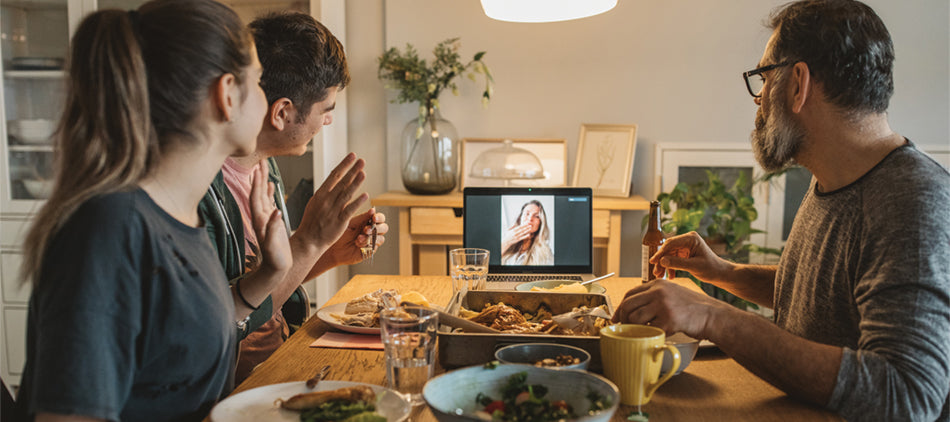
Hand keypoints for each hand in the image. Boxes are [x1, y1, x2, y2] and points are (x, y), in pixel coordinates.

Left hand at [250, 161, 290, 274]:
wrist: (274, 270)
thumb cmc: (275, 261)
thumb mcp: (273, 246)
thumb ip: (273, 229)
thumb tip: (277, 212)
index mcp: (260, 221)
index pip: (256, 197)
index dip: (257, 183)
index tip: (259, 168)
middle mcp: (260, 217)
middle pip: (258, 192)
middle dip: (259, 176)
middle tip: (261, 160)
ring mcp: (265, 218)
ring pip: (263, 195)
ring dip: (263, 181)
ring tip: (264, 167)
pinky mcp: (270, 221)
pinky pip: (269, 202)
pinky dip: (269, 192)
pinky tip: (271, 185)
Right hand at [292, 153, 368, 253]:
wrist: (308, 241)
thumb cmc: (311, 223)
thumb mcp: (314, 203)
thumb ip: (325, 193)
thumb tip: (334, 182)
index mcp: (319, 194)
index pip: (333, 175)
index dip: (344, 165)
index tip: (352, 156)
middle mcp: (326, 201)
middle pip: (342, 182)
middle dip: (352, 170)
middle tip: (362, 160)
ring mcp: (333, 211)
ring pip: (346, 193)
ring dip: (356, 182)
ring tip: (364, 172)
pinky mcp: (339, 222)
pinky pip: (350, 210)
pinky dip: (358, 202)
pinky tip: (366, 195)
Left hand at [322, 208, 388, 265]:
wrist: (334, 248)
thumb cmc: (341, 233)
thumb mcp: (350, 224)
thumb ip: (362, 218)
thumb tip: (373, 210)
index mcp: (368, 222)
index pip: (380, 218)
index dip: (379, 217)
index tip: (374, 218)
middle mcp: (372, 231)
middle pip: (384, 228)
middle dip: (377, 228)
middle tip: (366, 230)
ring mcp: (372, 241)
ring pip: (381, 239)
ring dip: (371, 237)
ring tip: (358, 238)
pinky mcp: (370, 251)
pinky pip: (374, 247)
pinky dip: (366, 245)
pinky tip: (358, 244)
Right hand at [501, 222, 531, 250]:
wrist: (506, 241)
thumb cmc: (508, 235)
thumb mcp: (509, 230)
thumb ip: (512, 227)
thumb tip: (514, 223)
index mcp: (513, 230)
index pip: (519, 227)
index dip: (524, 225)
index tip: (527, 223)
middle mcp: (515, 233)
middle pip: (522, 229)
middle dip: (526, 227)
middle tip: (530, 225)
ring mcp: (517, 236)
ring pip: (523, 233)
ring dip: (527, 230)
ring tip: (530, 228)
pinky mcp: (518, 240)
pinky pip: (522, 237)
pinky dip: (526, 236)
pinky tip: (529, 234)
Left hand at [611, 278, 730, 339]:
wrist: (712, 315)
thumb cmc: (692, 307)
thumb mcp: (671, 293)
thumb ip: (653, 296)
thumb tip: (630, 308)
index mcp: (658, 284)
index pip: (630, 294)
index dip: (620, 307)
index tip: (616, 317)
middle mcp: (658, 291)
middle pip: (628, 305)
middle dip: (622, 319)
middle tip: (624, 328)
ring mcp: (663, 305)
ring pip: (635, 318)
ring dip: (635, 328)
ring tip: (642, 332)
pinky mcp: (668, 320)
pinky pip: (649, 330)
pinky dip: (650, 335)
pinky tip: (657, 335)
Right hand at [651, 231, 729, 282]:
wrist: (720, 274)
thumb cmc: (711, 269)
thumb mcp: (694, 267)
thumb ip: (677, 263)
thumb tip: (662, 261)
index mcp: (691, 238)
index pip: (671, 244)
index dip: (660, 253)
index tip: (653, 261)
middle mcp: (687, 240)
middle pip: (668, 249)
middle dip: (661, 261)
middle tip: (656, 272)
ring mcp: (685, 246)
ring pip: (669, 254)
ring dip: (664, 265)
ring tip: (660, 276)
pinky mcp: (685, 253)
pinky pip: (673, 259)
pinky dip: (670, 267)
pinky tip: (670, 276)